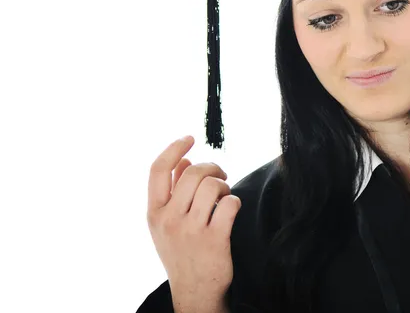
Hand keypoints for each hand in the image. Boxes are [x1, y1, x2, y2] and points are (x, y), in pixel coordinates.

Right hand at [146, 136, 241, 310]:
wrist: (194, 292)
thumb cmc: (181, 251)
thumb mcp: (166, 223)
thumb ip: (173, 191)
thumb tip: (184, 161)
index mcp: (154, 212)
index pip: (157, 170)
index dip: (174, 148)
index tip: (189, 138)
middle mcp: (169, 220)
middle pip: (192, 173)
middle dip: (211, 168)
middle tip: (221, 176)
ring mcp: (191, 231)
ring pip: (211, 186)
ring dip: (223, 185)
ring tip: (224, 195)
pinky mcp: (214, 240)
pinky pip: (229, 204)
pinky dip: (234, 201)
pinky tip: (231, 209)